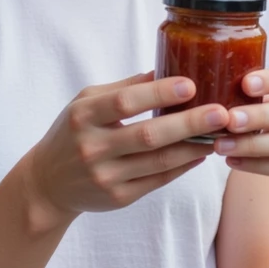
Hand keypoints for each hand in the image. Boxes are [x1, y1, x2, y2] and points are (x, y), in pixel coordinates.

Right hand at [28, 72, 227, 221]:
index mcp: (83, 116)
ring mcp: (105, 176)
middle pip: (148, 135)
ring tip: (219, 133)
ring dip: (193, 147)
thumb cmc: (72, 133)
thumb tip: (166, 70)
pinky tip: (200, 153)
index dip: (158, 94)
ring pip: (158, 161)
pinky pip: (158, 181)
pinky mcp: (118, 198)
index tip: (190, 85)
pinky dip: (182, 166)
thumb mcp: (86, 102)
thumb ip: (123, 88)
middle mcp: (93, 147)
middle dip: (188, 123)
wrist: (47, 183)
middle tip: (221, 113)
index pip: (125, 103)